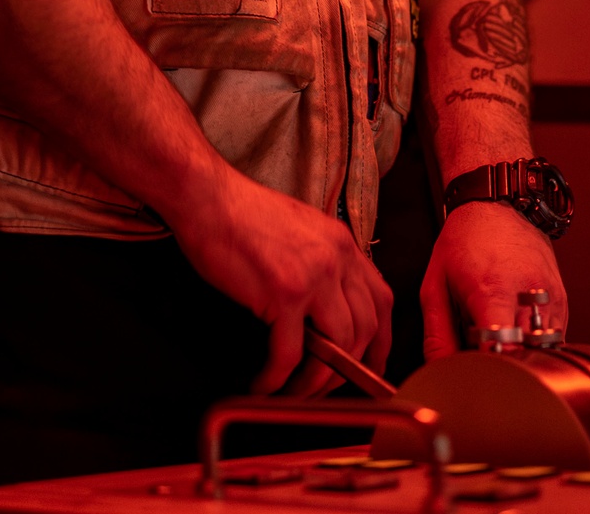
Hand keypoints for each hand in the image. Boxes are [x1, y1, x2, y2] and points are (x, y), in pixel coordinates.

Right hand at [171, 163, 392, 395]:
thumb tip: (323, 309)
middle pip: (365, 329)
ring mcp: (313, 275)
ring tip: (292, 392)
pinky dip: (277, 380)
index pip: (381, 299)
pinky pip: (290, 354)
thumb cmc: (243, 214)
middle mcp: (336, 258)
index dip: (380, 340)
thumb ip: (322, 263)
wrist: (208, 197)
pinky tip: (262, 384)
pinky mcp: (283, 292)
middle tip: (324, 388)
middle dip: (348, 370)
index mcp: (342, 243)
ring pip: (336, 349)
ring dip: (315, 382)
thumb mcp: (300, 230)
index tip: (371, 365)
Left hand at [420, 201, 566, 358]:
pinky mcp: (563, 301)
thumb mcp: (435, 285)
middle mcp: (528, 293)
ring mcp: (551, 297)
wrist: (498, 206)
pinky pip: (553, 340)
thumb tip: (445, 372)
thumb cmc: (466, 240)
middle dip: (503, 366)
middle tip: (483, 356)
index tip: (476, 372)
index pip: (501, 346)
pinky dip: (534, 344)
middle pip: (522, 355)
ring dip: (520, 355)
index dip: (488, 368)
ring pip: (542, 352)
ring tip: (500, 337)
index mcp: (493, 290)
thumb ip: (437, 335)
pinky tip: (516, 328)